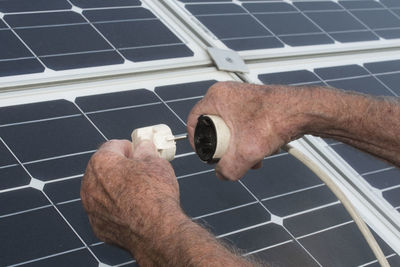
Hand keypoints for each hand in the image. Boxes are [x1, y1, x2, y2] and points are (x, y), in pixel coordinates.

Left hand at [81, 139, 183, 260]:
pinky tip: (134, 210)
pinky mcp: (98, 226)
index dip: (128, 147)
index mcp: (101, 162)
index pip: (112, 146)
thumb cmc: (155, 194)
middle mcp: (89, 184)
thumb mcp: (156, 162)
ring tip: (138, 192)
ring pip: (102, 191)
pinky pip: (106, 211)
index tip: (138, 152)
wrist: (157, 230)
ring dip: (116, 188)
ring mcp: (91, 208)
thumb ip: (145, 151)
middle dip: (119, 167)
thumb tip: (144, 147)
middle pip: (103, 169)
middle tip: (139, 170)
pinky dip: (116, 209)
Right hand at [187, 81, 308, 180]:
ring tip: (252, 157)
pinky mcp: (254, 105)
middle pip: (214, 128)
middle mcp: (227, 94)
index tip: (204, 154)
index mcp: (217, 97)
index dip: (197, 142)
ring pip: (231, 129)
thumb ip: (228, 169)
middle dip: (225, 148)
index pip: (194, 121)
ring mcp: (242, 99)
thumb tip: (223, 175)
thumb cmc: (277, 118)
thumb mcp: (245, 152)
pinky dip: (250, 140)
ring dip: (239, 147)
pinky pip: (244, 126)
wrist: (303, 111)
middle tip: (231, 157)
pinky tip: (262, 150)